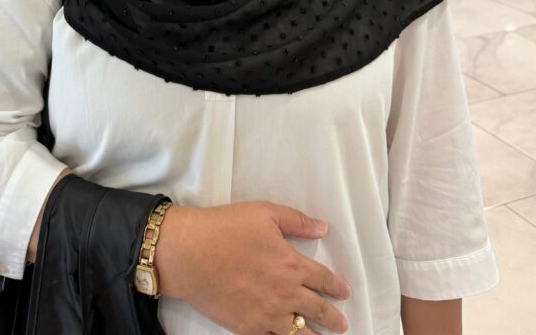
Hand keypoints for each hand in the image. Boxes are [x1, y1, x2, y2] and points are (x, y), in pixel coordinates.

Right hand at [154, 201, 350, 334]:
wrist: (190, 254)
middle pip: (316, 310)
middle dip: (333, 318)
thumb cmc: (226, 228)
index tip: (344, 292)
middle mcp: (285, 294)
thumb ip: (296, 221)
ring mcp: (267, 315)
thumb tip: (322, 228)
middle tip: (342, 324)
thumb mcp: (264, 213)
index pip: (323, 279)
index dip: (336, 287)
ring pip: (299, 333)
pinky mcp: (247, 328)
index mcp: (291, 265)